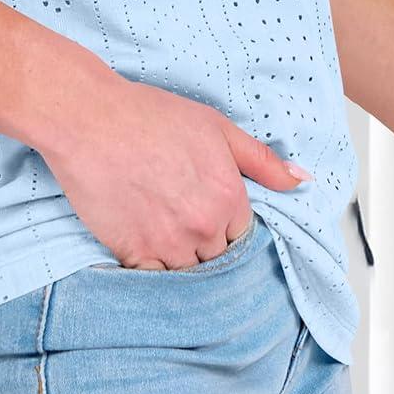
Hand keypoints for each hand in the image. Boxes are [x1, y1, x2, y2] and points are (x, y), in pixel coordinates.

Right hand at [36, 75, 308, 269]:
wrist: (90, 119)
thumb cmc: (148, 115)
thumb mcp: (215, 126)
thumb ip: (261, 160)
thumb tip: (302, 181)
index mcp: (229, 197)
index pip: (243, 236)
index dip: (226, 224)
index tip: (206, 211)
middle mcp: (203, 227)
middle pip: (217, 257)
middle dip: (204, 242)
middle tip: (179, 216)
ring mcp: (167, 244)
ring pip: (187, 272)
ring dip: (178, 258)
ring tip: (159, 228)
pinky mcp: (132, 253)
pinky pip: (152, 279)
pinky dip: (150, 267)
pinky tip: (141, 241)